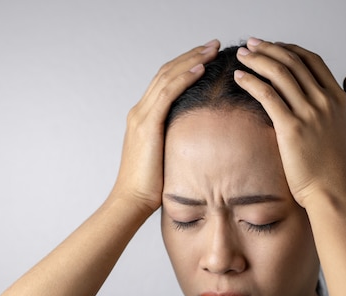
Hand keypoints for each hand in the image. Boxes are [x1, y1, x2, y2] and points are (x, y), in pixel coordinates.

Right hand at [110, 40, 219, 212]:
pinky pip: (167, 93)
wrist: (131, 201)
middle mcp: (140, 111)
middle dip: (191, 55)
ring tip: (212, 49)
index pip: (165, 81)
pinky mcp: (147, 125)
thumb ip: (176, 142)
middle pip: (166, 72)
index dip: (186, 65)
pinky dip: (184, 78)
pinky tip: (200, 67)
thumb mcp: (166, 157)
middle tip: (214, 44)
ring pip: (167, 77)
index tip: (206, 55)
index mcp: (143, 117)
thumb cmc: (151, 187)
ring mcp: (141, 116)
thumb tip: (199, 141)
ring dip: (192, 60)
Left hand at [234, 38, 345, 207]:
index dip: (290, 49)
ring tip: (242, 56)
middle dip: (269, 48)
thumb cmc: (344, 169)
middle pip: (293, 62)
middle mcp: (325, 101)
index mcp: (340, 99)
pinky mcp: (291, 128)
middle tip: (251, 44)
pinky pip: (267, 95)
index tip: (273, 46)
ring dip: (257, 60)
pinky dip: (251, 82)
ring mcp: (309, 113)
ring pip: (279, 73)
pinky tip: (239, 77)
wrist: (335, 195)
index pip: (312, 61)